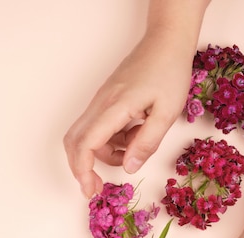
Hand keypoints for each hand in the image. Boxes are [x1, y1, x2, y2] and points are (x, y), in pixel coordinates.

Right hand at [63, 31, 192, 197]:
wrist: (166, 41)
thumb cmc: (169, 72)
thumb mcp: (168, 112)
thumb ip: (147, 143)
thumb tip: (128, 168)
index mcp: (115, 106)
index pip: (86, 143)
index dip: (84, 170)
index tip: (92, 189)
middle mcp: (101, 104)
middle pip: (74, 141)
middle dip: (80, 168)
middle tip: (96, 188)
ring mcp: (101, 102)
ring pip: (86, 136)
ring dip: (103, 154)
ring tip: (132, 152)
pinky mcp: (105, 102)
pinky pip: (98, 128)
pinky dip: (110, 142)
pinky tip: (133, 138)